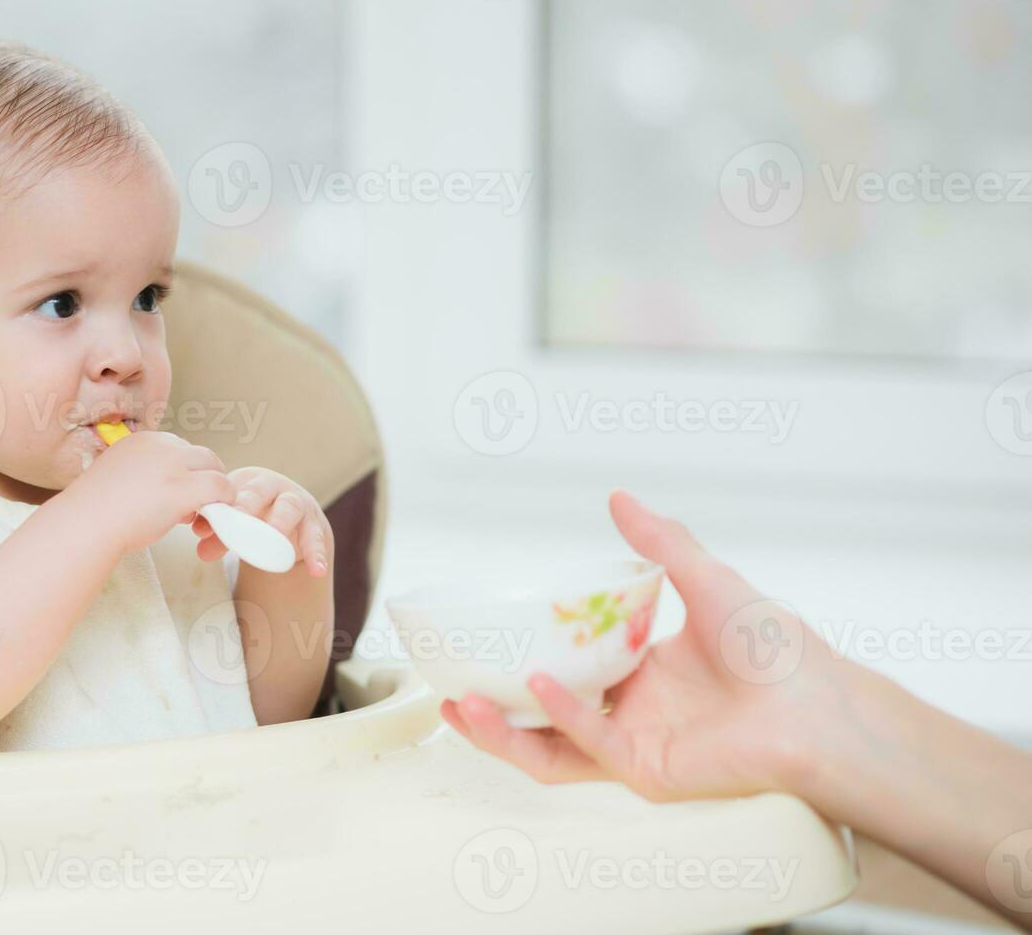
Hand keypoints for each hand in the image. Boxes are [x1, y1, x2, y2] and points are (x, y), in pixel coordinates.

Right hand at [66, 430, 235, 552]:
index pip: (180, 450)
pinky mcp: (184, 486)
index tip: (174, 495)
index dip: (183, 474)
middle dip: (202, 480)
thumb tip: (165, 489)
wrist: (86, 524)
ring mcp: (173, 464)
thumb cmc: (95, 511)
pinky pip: (220, 487)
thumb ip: (144, 475)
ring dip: (213, 491)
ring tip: (195, 516)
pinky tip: (212, 519)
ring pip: (214, 468)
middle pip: (201, 456)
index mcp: (143, 440)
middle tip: (192, 508)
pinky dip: (223, 501)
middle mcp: (161, 445)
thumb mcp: (119, 478)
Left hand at [191, 466, 332, 576]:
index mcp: (246, 480)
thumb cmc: (252, 515)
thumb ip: (216, 533)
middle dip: (247, 507)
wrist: (288, 519)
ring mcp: (297, 503)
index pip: (230, 490)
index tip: (209, 525)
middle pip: (259, 492)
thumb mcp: (233, 521)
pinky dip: (316, 554)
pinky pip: (316, 538)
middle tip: (237, 523)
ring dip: (281, 524)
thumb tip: (202, 549)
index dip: (220, 505)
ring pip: (290, 509)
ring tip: (275, 540)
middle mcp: (273, 486)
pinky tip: (317, 570)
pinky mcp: (315, 523)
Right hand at [441, 490, 854, 803]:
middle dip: (493, 704)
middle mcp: (633, 710)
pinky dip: (560, 718)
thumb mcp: (707, 580)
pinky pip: (589, 746)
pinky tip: (539, 688)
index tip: (485, 635)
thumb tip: (618, 498)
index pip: (569, 666)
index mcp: (643, 670)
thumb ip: (661, 542)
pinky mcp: (645, 770)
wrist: (818, 704)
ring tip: (462, 703)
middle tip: (450, 680)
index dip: (524, 654)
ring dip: (503, 729)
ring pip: (549, 745)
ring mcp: (635, 743)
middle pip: (545, 714)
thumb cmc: (776, 649)